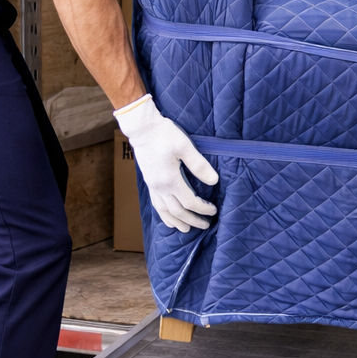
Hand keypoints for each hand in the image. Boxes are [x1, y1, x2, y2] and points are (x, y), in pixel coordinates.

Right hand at [114, 94, 217, 232]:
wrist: (142, 128)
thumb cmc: (164, 134)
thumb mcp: (184, 146)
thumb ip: (199, 165)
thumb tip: (214, 181)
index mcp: (170, 179)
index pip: (189, 201)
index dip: (203, 208)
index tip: (213, 210)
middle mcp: (159, 187)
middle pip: (177, 211)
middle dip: (193, 220)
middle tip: (206, 225)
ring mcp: (152, 186)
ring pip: (164, 211)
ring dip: (177, 222)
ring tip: (187, 229)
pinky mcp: (149, 182)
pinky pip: (156, 205)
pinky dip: (164, 215)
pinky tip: (168, 218)